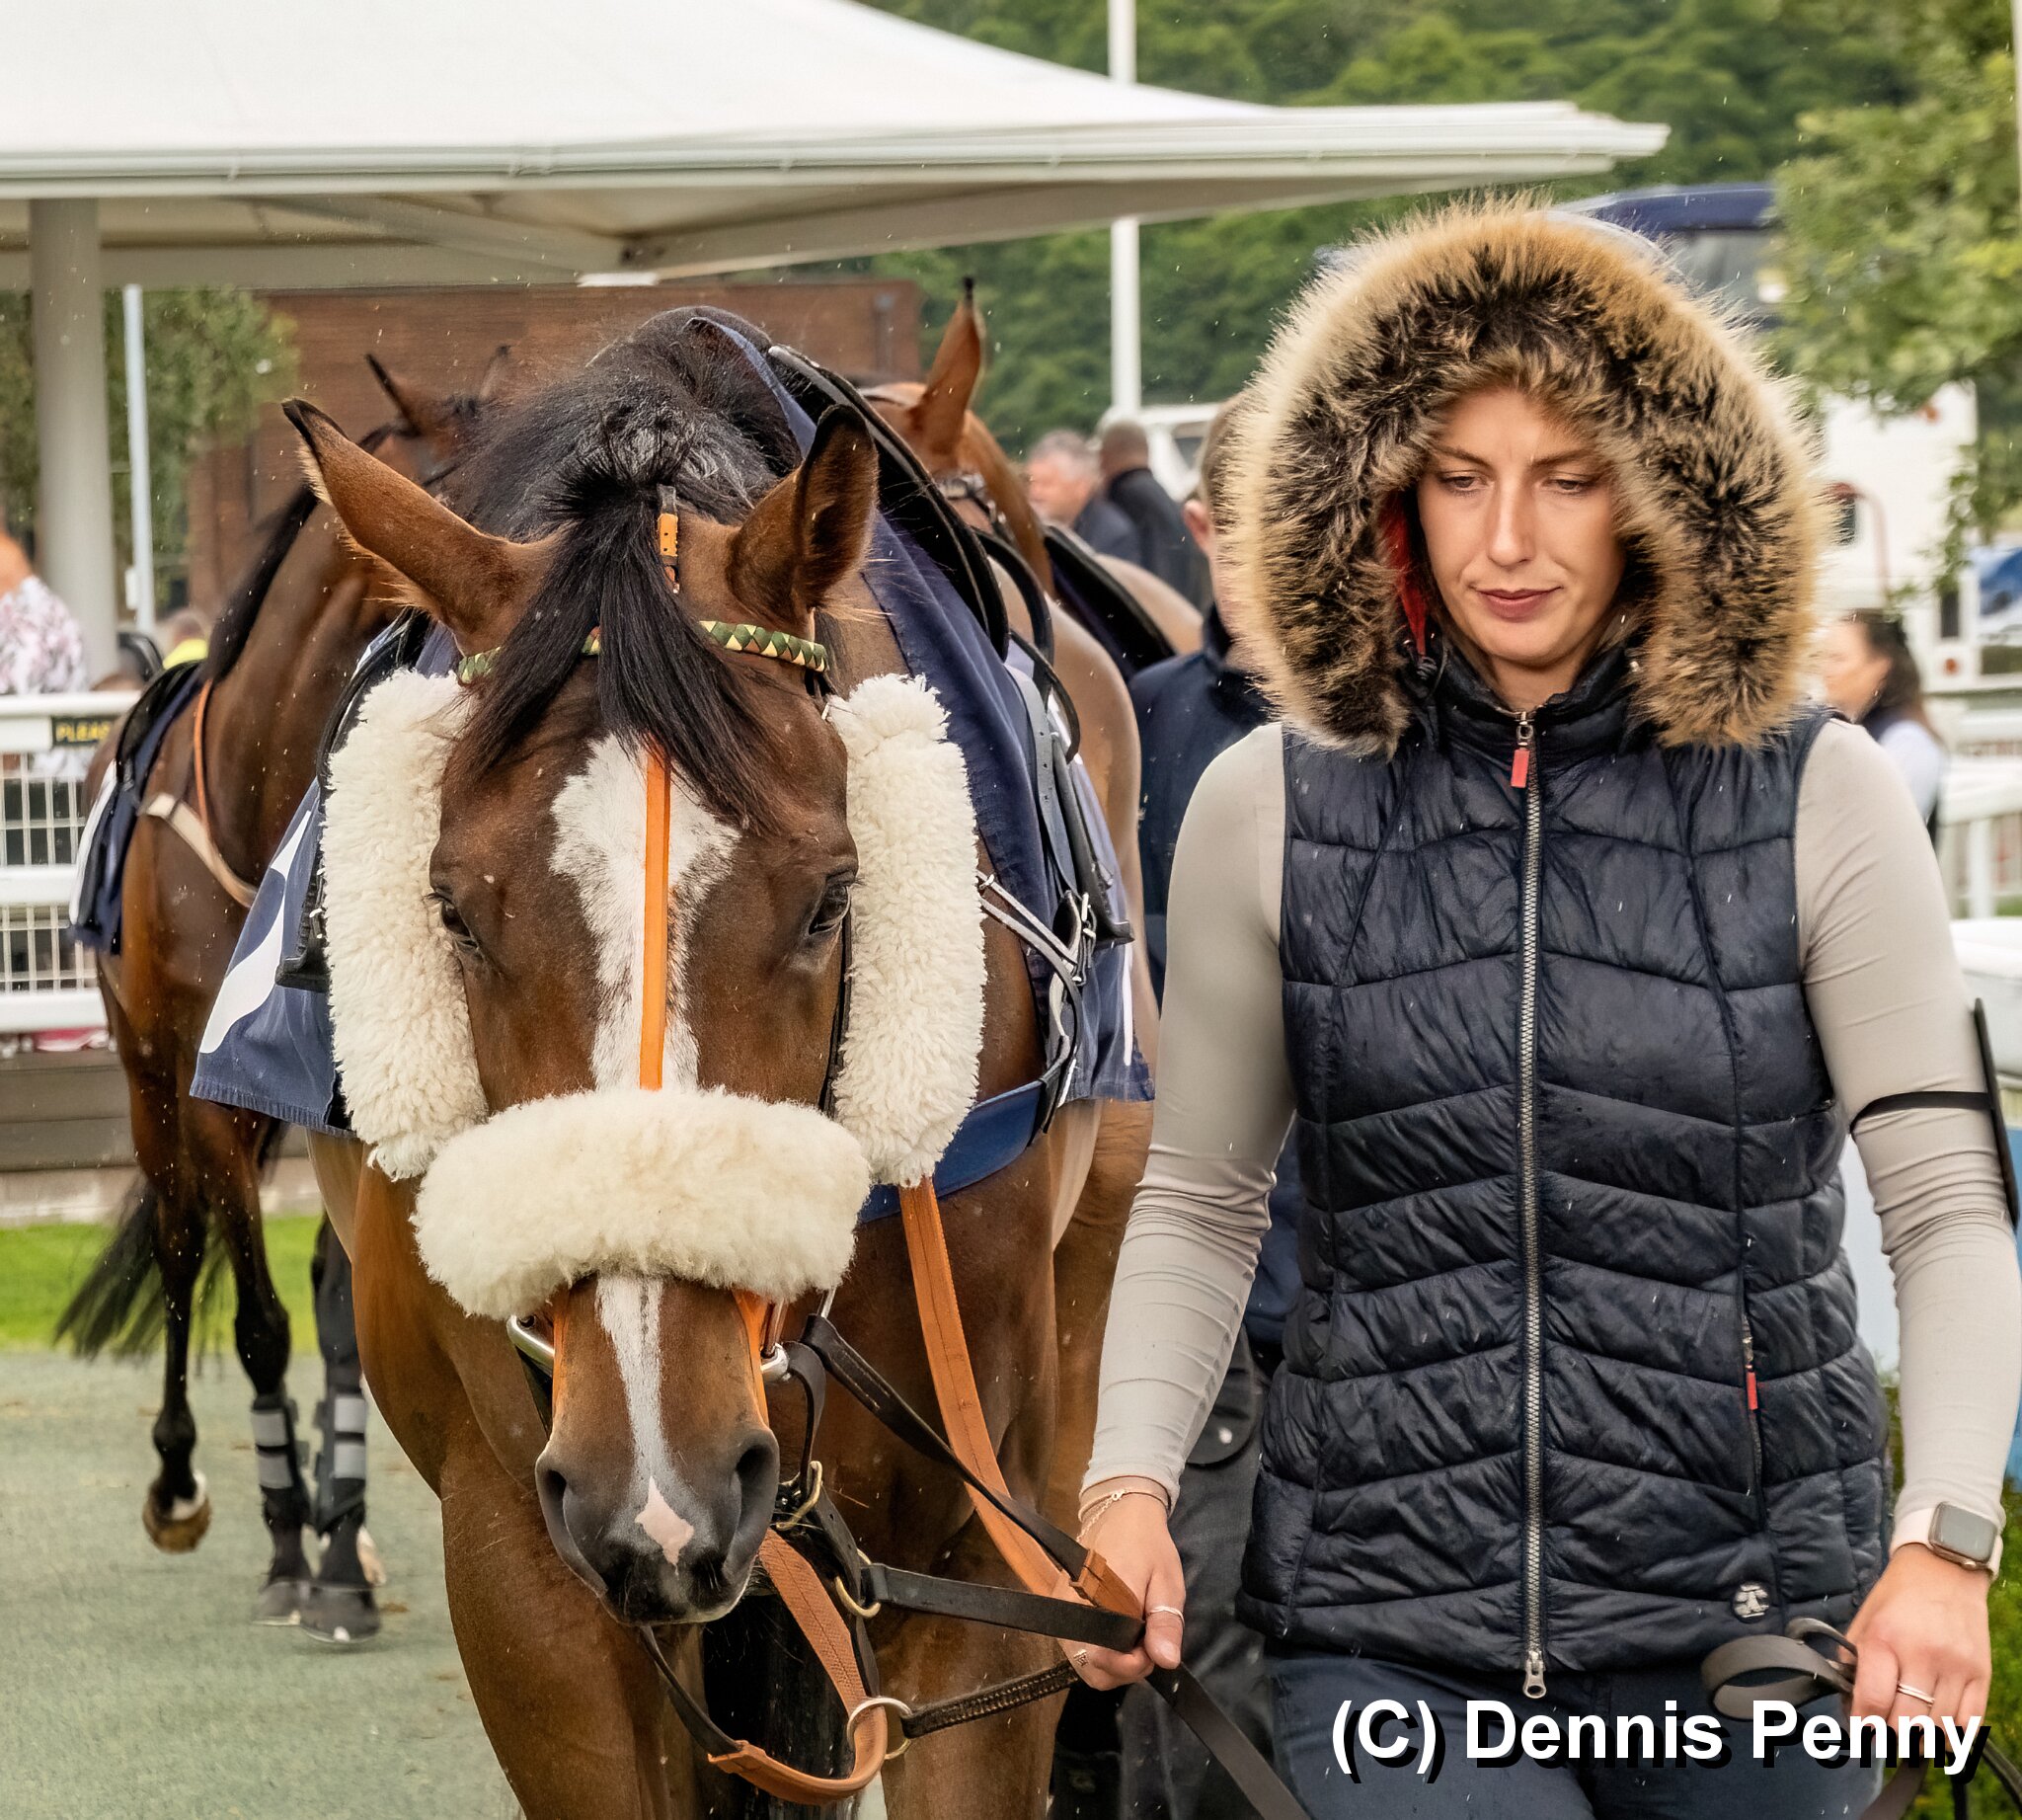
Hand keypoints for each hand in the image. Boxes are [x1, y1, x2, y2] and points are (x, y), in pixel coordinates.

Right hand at [1063, 1490, 1183, 1689]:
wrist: (1119, 1511)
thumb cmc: (1146, 1544)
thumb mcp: (1167, 1581)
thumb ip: (1165, 1622)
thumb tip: (1166, 1662)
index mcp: (1099, 1604)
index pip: (1104, 1662)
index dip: (1134, 1666)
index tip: (1153, 1648)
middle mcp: (1072, 1612)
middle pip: (1093, 1671)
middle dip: (1125, 1670)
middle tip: (1147, 1644)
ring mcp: (1062, 1611)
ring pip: (1085, 1663)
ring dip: (1114, 1663)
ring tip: (1136, 1638)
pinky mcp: (1061, 1609)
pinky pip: (1079, 1648)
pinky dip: (1102, 1652)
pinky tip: (1121, 1633)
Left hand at [1845, 1543, 1992, 1732]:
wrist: (1944, 1570)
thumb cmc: (1897, 1598)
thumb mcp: (1865, 1621)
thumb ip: (1854, 1661)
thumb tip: (1849, 1704)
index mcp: (1884, 1639)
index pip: (1873, 1699)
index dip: (1862, 1723)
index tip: (1860, 1729)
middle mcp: (1921, 1655)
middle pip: (1906, 1721)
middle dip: (1889, 1735)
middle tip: (1883, 1733)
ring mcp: (1955, 1667)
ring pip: (1937, 1727)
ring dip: (1919, 1738)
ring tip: (1907, 1733)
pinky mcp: (1981, 1675)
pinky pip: (1969, 1722)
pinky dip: (1951, 1734)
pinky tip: (1936, 1729)